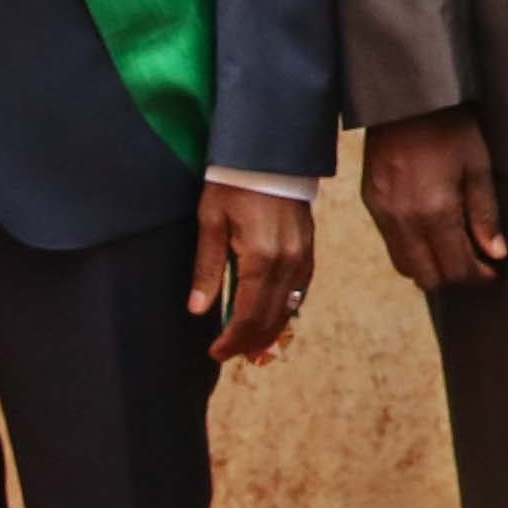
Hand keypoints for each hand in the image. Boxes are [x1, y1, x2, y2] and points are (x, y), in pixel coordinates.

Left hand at [195, 181, 315, 364]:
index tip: (215, 352)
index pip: (247, 316)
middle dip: (248, 342)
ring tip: (245, 341)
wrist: (269, 155)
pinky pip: (299, 293)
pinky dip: (284, 311)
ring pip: (288, 310)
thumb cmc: (233, 184)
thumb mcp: (211, 222)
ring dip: (267, 331)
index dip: (231, 340)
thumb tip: (199, 310)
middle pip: (270, 319)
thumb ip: (207, 268)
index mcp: (260, 259)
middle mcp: (288, 264)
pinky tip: (269, 316)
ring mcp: (303, 259)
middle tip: (227, 352)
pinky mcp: (309, 253)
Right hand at [359, 108, 507, 291]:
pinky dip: (412, 249)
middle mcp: (403, 220)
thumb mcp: (478, 165)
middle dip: (456, 276)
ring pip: (405, 266)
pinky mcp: (369, 203)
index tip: (494, 270)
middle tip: (477, 263)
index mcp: (434, 212)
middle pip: (428, 277)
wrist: (406, 98)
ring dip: (431, 266)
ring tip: (454, 249)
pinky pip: (390, 243)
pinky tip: (432, 231)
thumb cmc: (450, 126)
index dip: (479, 276)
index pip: (456, 268)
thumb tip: (496, 254)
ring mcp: (381, 213)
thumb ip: (485, 214)